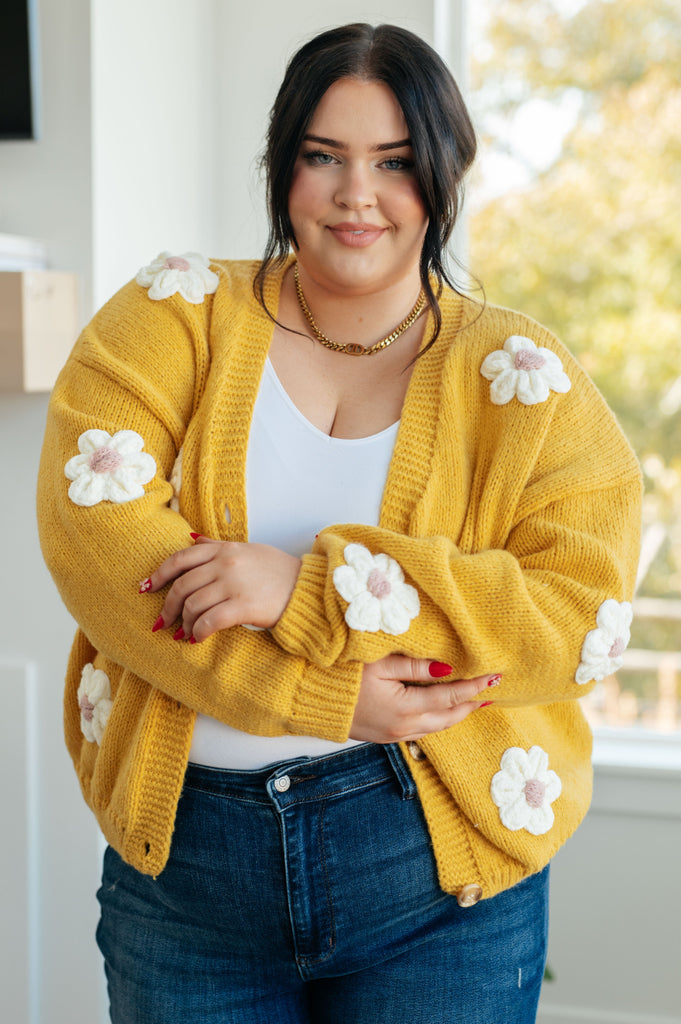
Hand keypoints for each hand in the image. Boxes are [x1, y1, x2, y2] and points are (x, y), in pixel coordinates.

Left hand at [144, 536, 301, 640]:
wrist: (306, 588)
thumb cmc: (277, 570)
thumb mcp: (248, 549)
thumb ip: (218, 545)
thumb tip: (192, 537)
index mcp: (224, 549)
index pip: (181, 559)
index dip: (159, 574)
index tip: (147, 588)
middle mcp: (226, 564)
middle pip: (182, 586)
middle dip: (168, 607)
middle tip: (163, 622)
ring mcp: (234, 585)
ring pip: (193, 605)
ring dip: (184, 623)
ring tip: (185, 633)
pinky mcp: (243, 606)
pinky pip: (209, 621)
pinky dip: (199, 632)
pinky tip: (198, 638)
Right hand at [349, 655, 496, 742]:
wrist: (311, 699)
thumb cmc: (341, 675)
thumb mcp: (379, 663)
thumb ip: (415, 666)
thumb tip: (447, 669)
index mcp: (405, 708)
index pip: (450, 697)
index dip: (473, 687)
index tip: (493, 678)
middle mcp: (403, 727)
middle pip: (448, 718)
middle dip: (471, 705)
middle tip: (491, 691)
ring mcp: (394, 735)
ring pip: (436, 728)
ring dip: (455, 714)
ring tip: (472, 700)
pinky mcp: (385, 737)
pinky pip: (421, 730)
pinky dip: (437, 719)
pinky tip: (441, 709)